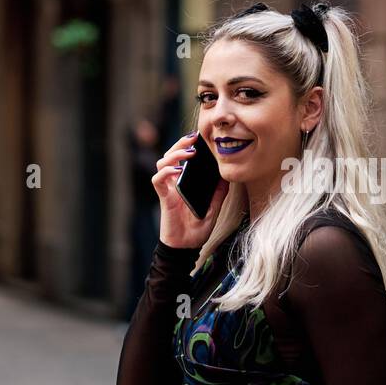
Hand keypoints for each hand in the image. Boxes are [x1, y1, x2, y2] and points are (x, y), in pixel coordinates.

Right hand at [152, 131, 229, 248]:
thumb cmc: (197, 229)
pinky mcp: (163, 198)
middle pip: (171, 154)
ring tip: (189, 152)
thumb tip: (227, 177)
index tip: (201, 137)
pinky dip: (166, 172)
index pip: (183, 158)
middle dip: (181, 143)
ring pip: (162, 162)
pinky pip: (158, 180)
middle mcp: (175, 182)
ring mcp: (168, 189)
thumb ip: (219, 193)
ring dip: (174, 154)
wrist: (186, 247)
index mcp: (185, 182)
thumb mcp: (214, 208)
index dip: (188, 145)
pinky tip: (177, 169)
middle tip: (194, 138)